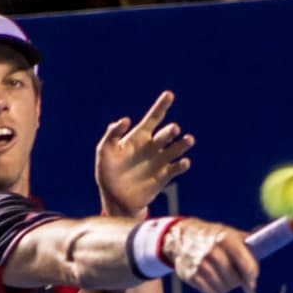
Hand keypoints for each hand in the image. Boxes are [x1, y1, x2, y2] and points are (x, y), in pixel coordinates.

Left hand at [96, 91, 193, 217]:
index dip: (161, 106)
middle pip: (166, 134)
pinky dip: (182, 164)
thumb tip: (125, 119)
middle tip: (173, 130)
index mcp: (139, 137)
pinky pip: (177, 168)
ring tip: (187, 140)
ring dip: (183, 144)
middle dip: (171, 131)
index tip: (169, 95)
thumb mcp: (104, 151)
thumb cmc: (107, 172)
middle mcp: (152, 147)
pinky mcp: (164, 176)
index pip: (153, 118)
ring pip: (176, 148)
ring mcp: (160, 161)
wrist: (115, 198)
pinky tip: (183, 162)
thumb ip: (112, 134)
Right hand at [162, 219, 258, 292]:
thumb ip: (249, 244)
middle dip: (239, 281)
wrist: (183, 236)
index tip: (252, 282)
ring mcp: (200, 264)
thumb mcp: (231, 234)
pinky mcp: (191, 275)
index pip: (244, 262)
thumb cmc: (215, 237)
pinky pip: (210, 292)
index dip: (251, 274)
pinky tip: (214, 282)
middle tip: (238, 279)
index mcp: (225, 238)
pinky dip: (215, 291)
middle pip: (234, 279)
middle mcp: (212, 251)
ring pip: (223, 288)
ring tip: (225, 278)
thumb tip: (270, 244)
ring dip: (227, 287)